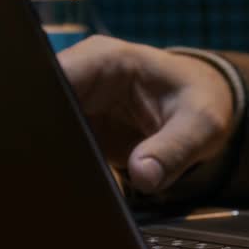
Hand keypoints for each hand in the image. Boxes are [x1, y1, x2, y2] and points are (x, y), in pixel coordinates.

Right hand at [58, 36, 234, 192]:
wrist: (204, 108)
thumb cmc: (203, 103)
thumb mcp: (200, 127)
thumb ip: (174, 150)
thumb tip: (142, 176)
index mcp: (104, 60)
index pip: (55, 79)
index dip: (48, 114)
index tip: (63, 148)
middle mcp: (83, 78)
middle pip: (43, 110)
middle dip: (54, 145)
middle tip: (80, 176)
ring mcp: (78, 106)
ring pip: (50, 136)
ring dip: (65, 162)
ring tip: (90, 185)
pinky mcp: (81, 132)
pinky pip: (66, 153)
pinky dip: (76, 172)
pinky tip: (92, 188)